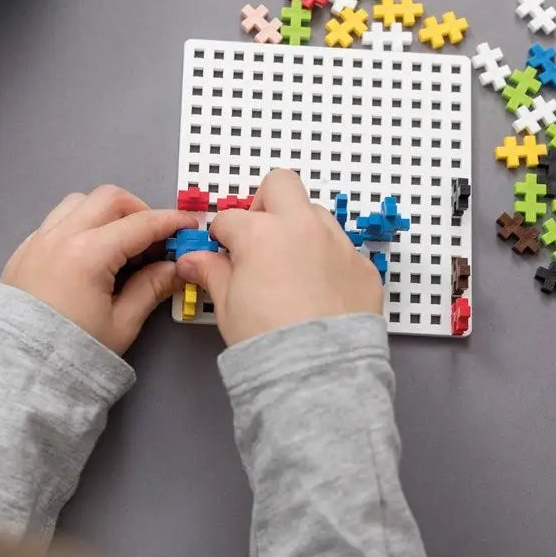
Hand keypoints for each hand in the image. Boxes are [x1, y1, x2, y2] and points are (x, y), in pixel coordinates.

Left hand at [1, 185, 197, 354]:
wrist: (18, 371)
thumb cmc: (73, 352)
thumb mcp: (122, 323)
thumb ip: (152, 287)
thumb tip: (175, 267)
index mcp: (89, 254)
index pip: (141, 224)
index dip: (171, 222)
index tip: (189, 225)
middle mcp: (61, 236)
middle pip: (109, 197)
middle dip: (139, 210)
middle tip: (153, 238)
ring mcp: (38, 239)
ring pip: (79, 202)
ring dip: (106, 212)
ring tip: (119, 243)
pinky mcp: (23, 250)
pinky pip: (56, 220)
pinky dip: (79, 224)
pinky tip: (89, 253)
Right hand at [175, 169, 382, 346]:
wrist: (319, 372)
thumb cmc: (268, 341)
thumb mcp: (227, 306)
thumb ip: (212, 273)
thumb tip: (193, 260)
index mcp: (260, 233)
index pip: (230, 219)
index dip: (222, 236)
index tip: (222, 252)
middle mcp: (302, 228)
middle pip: (281, 184)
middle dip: (265, 203)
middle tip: (259, 235)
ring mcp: (337, 244)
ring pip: (316, 213)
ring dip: (300, 229)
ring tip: (291, 266)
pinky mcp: (362, 266)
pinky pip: (342, 250)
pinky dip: (328, 261)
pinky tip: (319, 292)